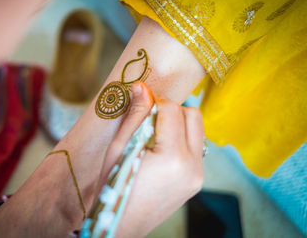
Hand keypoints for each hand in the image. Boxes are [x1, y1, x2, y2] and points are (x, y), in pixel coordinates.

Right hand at [97, 81, 204, 237]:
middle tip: (149, 120)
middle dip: (171, 110)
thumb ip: (135, 116)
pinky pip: (195, 147)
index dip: (155, 101)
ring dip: (178, 124)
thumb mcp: (118, 150)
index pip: (172, 109)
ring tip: (154, 135)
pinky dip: (181, 140)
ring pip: (197, 130)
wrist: (121, 225)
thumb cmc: (113, 188)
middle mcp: (192, 166)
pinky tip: (160, 150)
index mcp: (172, 158)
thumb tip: (142, 87)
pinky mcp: (196, 181)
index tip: (141, 103)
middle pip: (192, 115)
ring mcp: (197, 176)